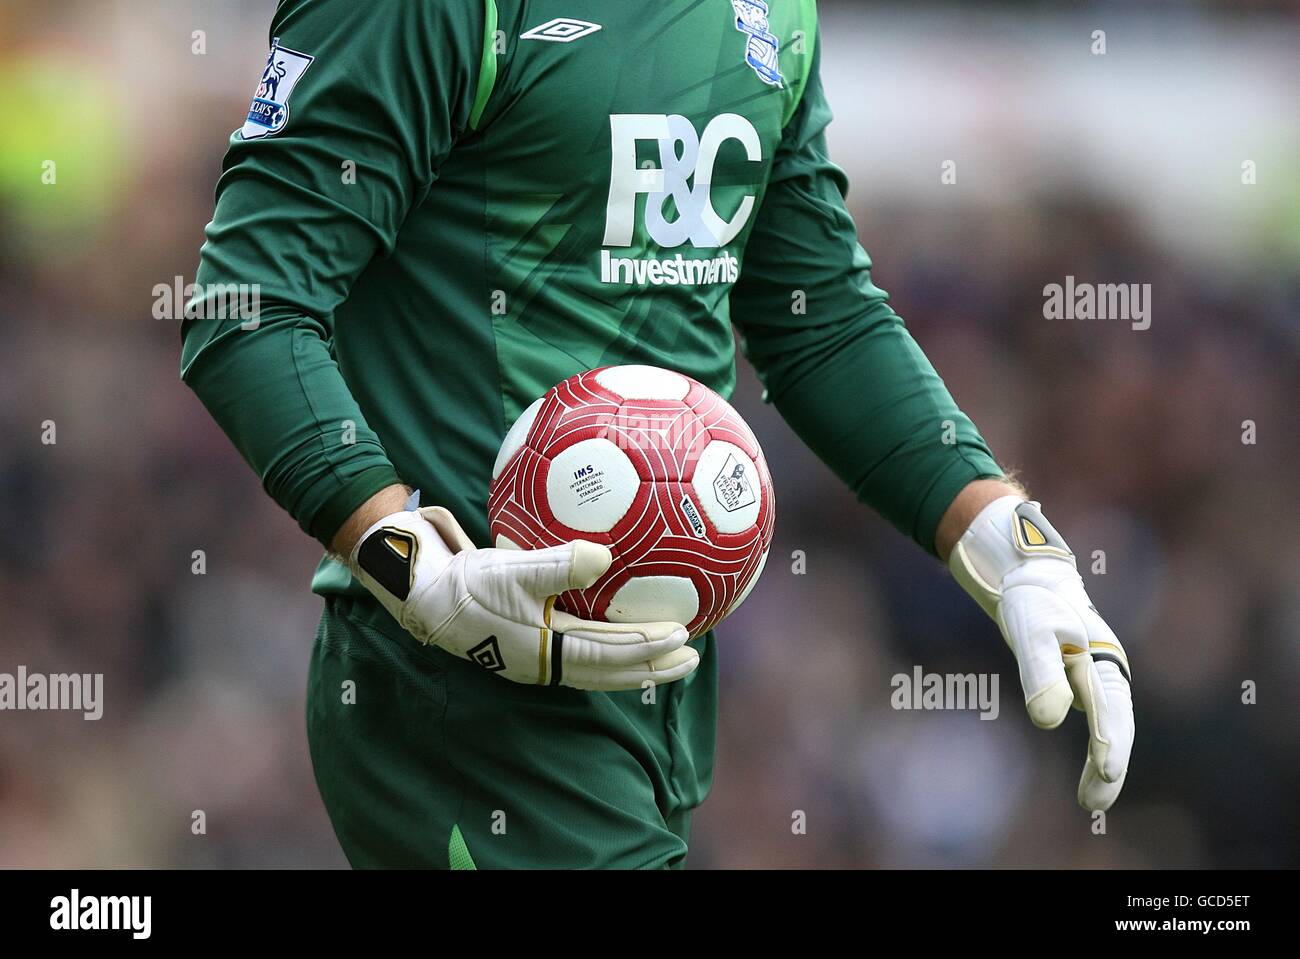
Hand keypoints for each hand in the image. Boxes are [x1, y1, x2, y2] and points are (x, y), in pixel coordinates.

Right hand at [349, 505, 697, 690]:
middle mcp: (544, 658)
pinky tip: (616, 606)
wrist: (417, 585)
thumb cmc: (463, 583)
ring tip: (666, 641)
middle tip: (691, 657)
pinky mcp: (527, 626)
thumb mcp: (511, 572)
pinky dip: (605, 627)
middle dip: (651, 665)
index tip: (682, 639)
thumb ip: (559, 566)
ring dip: (633, 653)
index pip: (607, 656)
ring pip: (596, 657)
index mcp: (543, 655)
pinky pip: (578, 632)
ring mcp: (535, 646)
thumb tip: (603, 556)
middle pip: (609, 669)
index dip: (646, 650)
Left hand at [948, 495, 1134, 810]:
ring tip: (1090, 801)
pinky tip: (1090, 771)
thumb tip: (1050, 720)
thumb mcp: (1031, 633)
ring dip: (1101, 763)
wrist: (1025, 575)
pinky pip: (1093, 720)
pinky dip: (1093, 747)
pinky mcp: (1079, 680)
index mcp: (1102, 658)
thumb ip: (1040, 674)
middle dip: (1107, 766)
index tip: (1106, 772)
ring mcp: (1095, 677)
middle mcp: (1106, 670)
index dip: (1109, 743)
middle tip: (1093, 805)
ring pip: (1106, 727)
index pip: (1110, 709)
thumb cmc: (1030, 601)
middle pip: (1114, 725)